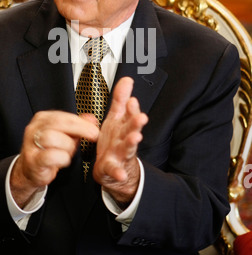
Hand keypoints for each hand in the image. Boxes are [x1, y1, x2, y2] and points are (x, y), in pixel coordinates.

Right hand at [10, 110, 98, 207]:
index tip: (94, 128)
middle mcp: (34, 129)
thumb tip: (91, 119)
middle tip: (93, 136)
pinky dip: (61, 159)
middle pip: (58, 123)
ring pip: (53, 138)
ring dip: (67, 146)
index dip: (81, 122)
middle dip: (79, 129)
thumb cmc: (49, 151)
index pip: (63, 116)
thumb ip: (78, 125)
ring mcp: (31, 144)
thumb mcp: (65, 135)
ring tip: (69, 151)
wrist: (31, 170)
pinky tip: (63, 160)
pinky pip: (50, 156)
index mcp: (42, 119)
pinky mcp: (33, 160)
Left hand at [93, 77, 147, 207]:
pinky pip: (114, 171)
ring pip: (127, 147)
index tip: (132, 100)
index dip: (131, 108)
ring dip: (132, 143)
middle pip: (131, 129)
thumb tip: (127, 79)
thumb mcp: (116, 118)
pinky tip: (121, 174)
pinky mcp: (112, 168)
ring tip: (136, 138)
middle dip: (136, 123)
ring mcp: (120, 154)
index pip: (130, 115)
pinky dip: (118, 173)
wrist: (114, 169)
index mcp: (124, 126)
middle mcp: (124, 139)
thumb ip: (120, 99)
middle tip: (141, 117)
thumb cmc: (114, 141)